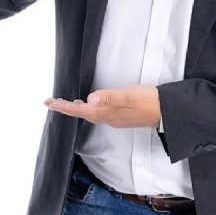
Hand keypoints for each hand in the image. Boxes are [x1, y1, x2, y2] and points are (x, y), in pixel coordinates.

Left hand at [44, 85, 160, 128]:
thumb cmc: (148, 101)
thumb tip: (90, 99)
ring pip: (90, 114)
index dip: (62, 107)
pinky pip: (99, 114)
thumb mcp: (128, 95)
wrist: (167, 112)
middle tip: (52, 102)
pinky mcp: (121, 117)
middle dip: (66, 108)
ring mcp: (114, 119)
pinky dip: (89, 108)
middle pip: (81, 114)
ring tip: (66, 103)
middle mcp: (107, 118)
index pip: (79, 110)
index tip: (48, 103)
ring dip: (77, 109)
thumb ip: (109, 97)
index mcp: (106, 112)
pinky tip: (90, 103)